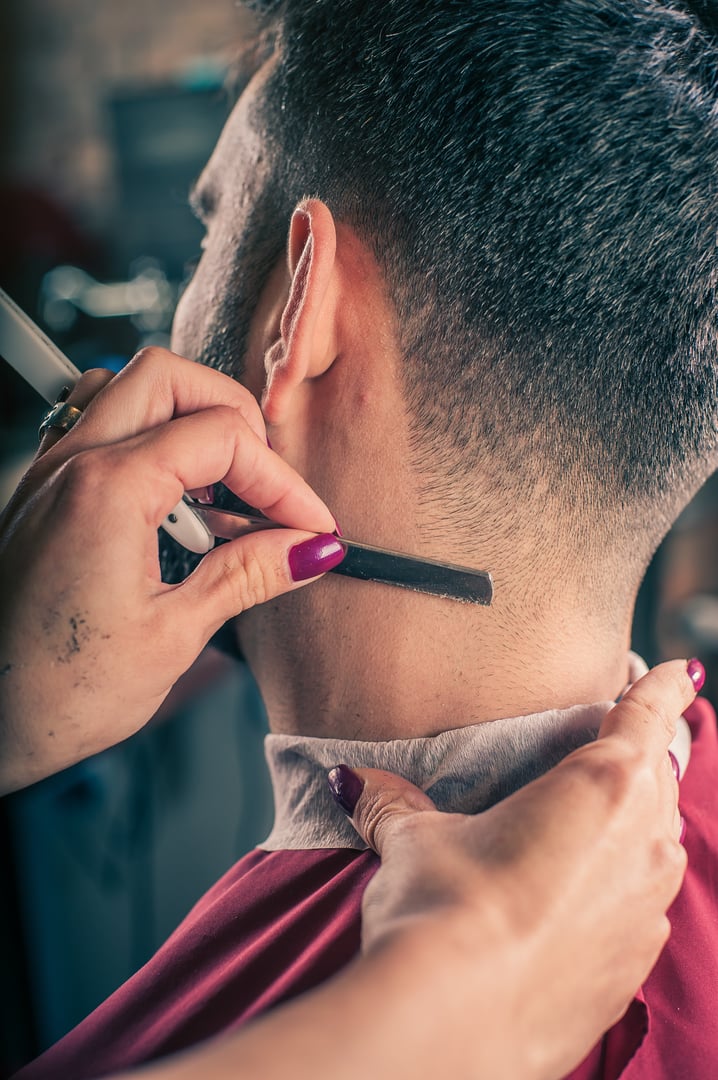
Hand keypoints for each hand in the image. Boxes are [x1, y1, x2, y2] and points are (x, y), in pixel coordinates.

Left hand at [0, 348, 340, 792]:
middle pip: (173, 378)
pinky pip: (97, 426)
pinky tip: (168, 503)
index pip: (223, 438)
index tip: (311, 528)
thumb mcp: (172, 635)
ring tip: (216, 497)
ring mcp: (52, 472)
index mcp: (108, 489)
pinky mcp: (44, 494)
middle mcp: (73, 463)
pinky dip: (145, 441)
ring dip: (186, 422)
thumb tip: (309, 549)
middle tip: (265, 488)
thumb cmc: (56, 693)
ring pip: (129, 389)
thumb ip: (247, 575)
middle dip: (236, 421)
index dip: (282, 482)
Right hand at [330, 659, 693, 1079]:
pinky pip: (641, 910)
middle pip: (658, 778)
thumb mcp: (415, 841)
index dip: (666, 685)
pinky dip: (619, 892)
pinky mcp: (633, 969)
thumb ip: (394, 802)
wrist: (456, 1025)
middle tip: (606, 749)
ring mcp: (647, 911)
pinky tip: (570, 906)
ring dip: (631, 827)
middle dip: (638, 759)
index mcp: (603, 785)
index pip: (649, 714)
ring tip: (584, 829)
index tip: (680, 669)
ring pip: (656, 846)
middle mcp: (643, 843)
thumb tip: (352, 780)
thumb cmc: (448, 910)